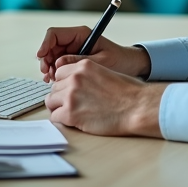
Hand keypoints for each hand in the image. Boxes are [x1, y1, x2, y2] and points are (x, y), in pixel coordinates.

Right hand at [37, 25, 150, 81]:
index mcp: (81, 33)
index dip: (45, 44)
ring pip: (51, 56)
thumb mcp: (101, 61)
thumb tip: (58, 64)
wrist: (130, 66)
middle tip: (47, 74)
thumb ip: (80, 61)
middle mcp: (74, 40)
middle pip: (50, 46)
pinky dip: (54, 72)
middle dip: (45, 59)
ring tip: (51, 79)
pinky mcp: (73, 61)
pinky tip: (55, 80)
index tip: (41, 56)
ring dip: (49, 67)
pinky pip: (57, 65)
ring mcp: (72, 50)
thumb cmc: (119, 60)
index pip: (55, 34)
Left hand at [45, 59, 165, 136]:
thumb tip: (76, 85)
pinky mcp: (70, 114)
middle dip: (61, 96)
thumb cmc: (129, 92)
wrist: (136, 107)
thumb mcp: (106, 72)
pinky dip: (62, 120)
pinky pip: (55, 117)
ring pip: (51, 102)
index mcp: (83, 66)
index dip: (64, 83)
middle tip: (74, 104)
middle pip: (54, 88)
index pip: (60, 73)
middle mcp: (74, 78)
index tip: (70, 90)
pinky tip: (75, 121)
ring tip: (73, 113)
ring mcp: (71, 96)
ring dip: (60, 108)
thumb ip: (87, 75)